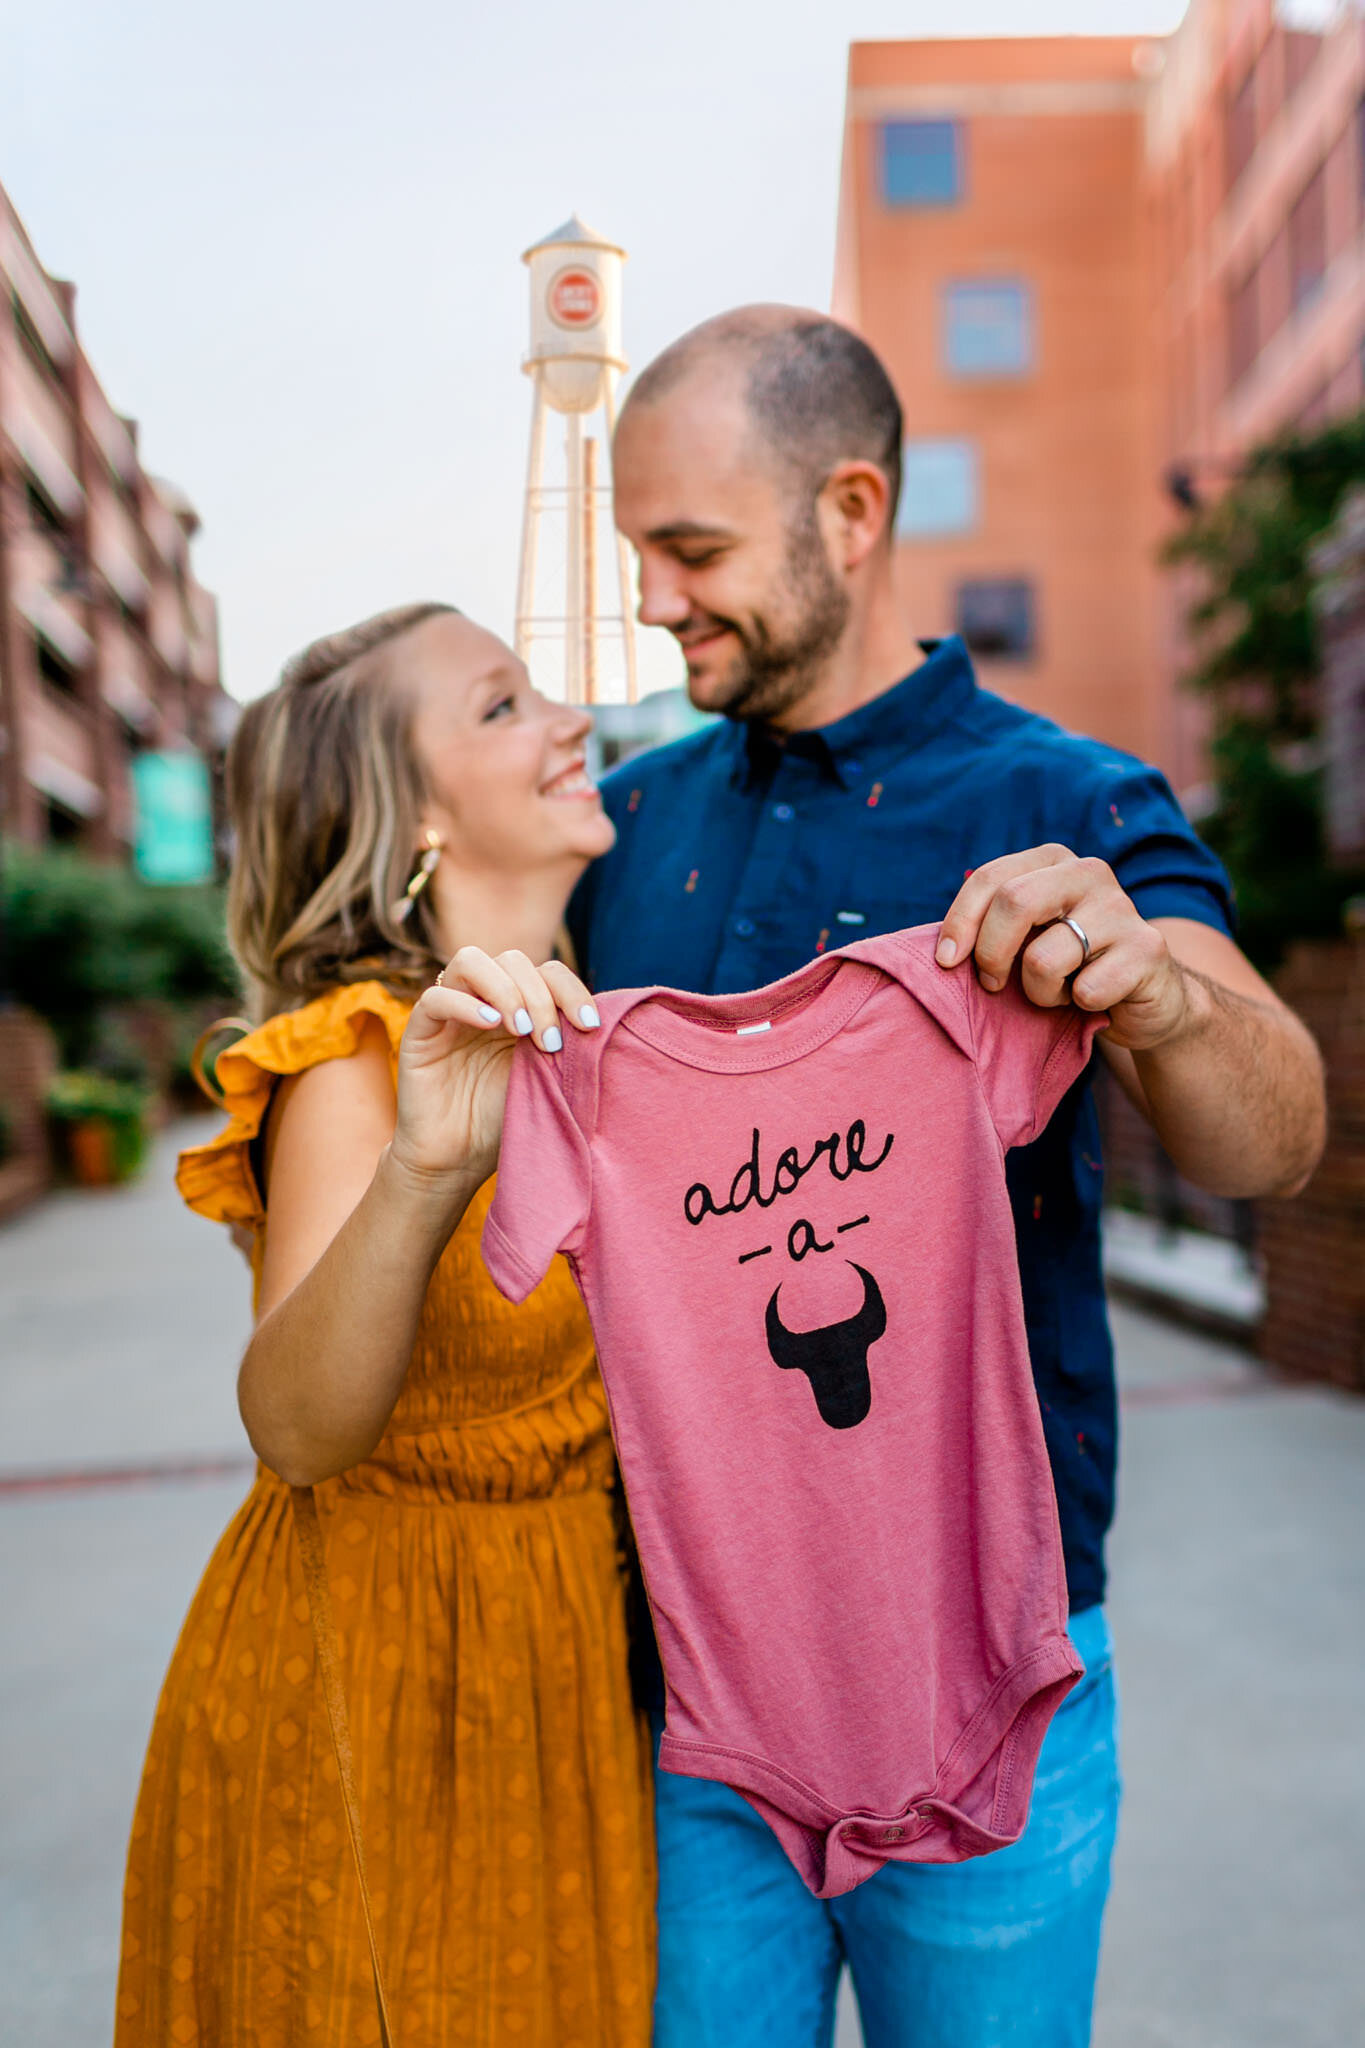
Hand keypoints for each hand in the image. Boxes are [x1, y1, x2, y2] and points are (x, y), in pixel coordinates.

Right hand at [391, 948, 599, 1186]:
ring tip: (521, 1030)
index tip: (589, 1025)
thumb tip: (605, 1019)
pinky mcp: (420, 1030)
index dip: (572, 989)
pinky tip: (490, 1026)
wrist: (459, 1161)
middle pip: (513, 959)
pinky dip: (466, 1004)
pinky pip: (436, 997)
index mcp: (520, 1007)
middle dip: (541, 997)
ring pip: (471, 961)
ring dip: (506, 990)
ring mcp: (451, 1011)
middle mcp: (484, 1001)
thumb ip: (566, 1044)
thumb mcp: (547, 1078)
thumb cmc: (505, 1121)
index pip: (548, 971)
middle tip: (550, 1043)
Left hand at [935, 844, 1191, 1051]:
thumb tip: (943, 949)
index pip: (991, 878)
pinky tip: (1094, 999)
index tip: (947, 961)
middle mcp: (1089, 872)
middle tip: (993, 985)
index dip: (960, 922)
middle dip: (991, 955)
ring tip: (1059, 991)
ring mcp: (1121, 907)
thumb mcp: (1027, 938)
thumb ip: (991, 928)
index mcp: (1053, 860)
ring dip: (1039, 992)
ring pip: (1044, 957)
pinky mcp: (1147, 948)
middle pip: (1015, 902)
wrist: (1147, 998)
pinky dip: (1078, 1007)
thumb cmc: (1070, 967)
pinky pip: (1086, 990)